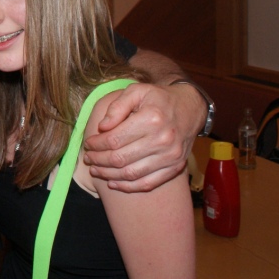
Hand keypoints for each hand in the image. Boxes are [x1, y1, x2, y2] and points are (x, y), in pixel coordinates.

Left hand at [83, 82, 199, 191]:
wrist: (190, 109)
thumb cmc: (158, 98)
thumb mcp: (136, 91)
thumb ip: (117, 107)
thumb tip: (102, 127)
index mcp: (151, 119)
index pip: (114, 139)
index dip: (96, 144)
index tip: (88, 143)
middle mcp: (163, 140)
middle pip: (120, 158)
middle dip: (99, 160)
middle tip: (88, 158)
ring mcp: (171, 157)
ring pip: (131, 174)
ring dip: (109, 175)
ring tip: (96, 170)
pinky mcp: (176, 167)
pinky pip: (148, 184)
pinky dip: (128, 187)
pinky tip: (114, 183)